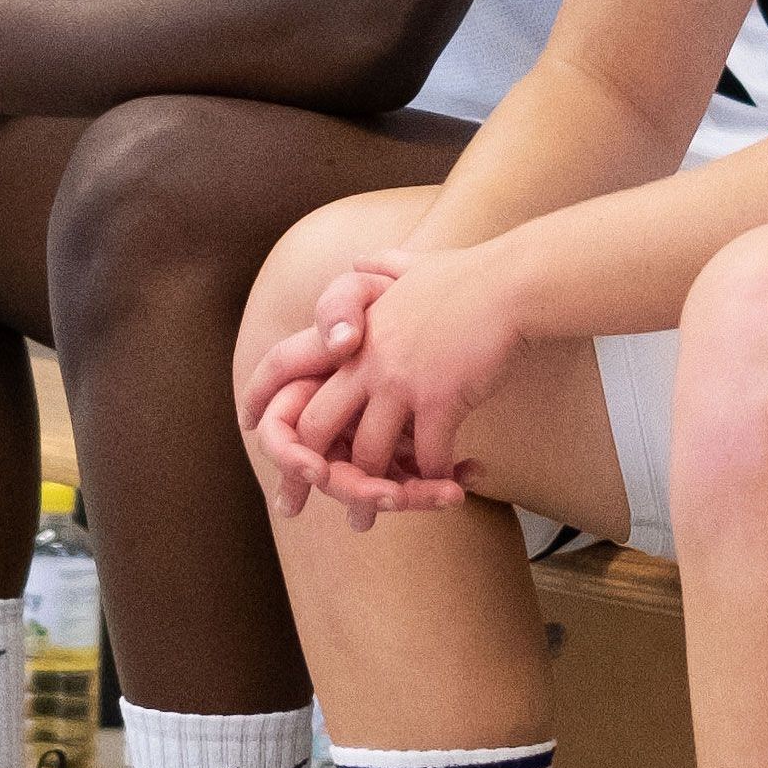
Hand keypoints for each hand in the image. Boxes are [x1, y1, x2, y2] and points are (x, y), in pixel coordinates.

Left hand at [257, 245, 521, 517]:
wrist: (513, 282)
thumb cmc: (470, 274)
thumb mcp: (413, 265)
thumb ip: (382, 268)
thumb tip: (363, 260)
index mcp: (353, 331)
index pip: (285, 364)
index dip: (263, 399)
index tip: (254, 431)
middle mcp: (366, 359)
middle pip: (318, 426)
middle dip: (316, 470)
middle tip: (320, 498)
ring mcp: (401, 380)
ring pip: (370, 453)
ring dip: (379, 488)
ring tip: (390, 507)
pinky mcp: (440, 399)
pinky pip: (425, 457)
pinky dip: (434, 478)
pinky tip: (448, 483)